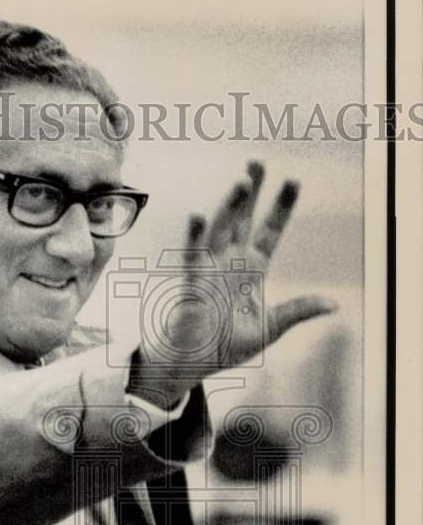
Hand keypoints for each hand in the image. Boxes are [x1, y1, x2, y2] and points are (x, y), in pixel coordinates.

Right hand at [128, 161, 337, 407]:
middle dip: (252, 190)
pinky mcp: (193, 282)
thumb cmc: (225, 346)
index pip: (270, 230)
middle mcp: (230, 261)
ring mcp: (210, 268)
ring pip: (222, 228)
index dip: (282, 206)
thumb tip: (333, 304)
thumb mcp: (270, 328)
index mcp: (252, 269)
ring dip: (231, 205)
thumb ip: (297, 311)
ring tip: (242, 180)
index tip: (294, 180)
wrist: (191, 363)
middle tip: (258, 161)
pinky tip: (199, 213)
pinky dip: (195, 235)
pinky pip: (194, 255)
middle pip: (243, 218)